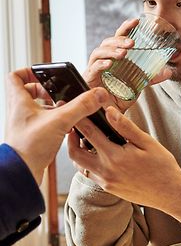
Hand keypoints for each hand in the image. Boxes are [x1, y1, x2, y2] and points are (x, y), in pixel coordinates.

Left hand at [4, 68, 109, 184]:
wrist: (21, 174)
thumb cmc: (29, 147)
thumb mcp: (60, 121)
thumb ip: (81, 106)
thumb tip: (98, 94)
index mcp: (20, 101)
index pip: (16, 76)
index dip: (30, 71)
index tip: (46, 74)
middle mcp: (20, 112)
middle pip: (29, 92)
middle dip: (47, 91)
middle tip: (60, 94)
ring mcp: (25, 125)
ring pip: (38, 108)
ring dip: (53, 107)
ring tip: (67, 111)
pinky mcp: (32, 137)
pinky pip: (43, 123)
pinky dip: (55, 122)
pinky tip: (67, 128)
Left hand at [68, 106, 180, 208]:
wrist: (170, 193)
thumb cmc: (162, 167)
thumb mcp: (147, 142)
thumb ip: (125, 127)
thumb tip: (109, 112)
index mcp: (115, 157)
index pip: (89, 133)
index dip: (80, 119)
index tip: (76, 110)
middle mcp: (106, 171)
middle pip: (75, 153)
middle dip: (71, 137)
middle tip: (73, 125)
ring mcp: (105, 182)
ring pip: (80, 165)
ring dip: (77, 151)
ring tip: (82, 138)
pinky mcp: (108, 188)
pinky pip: (89, 174)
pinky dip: (86, 162)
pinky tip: (95, 154)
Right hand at [83, 18, 171, 112]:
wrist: (111, 115)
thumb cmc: (120, 97)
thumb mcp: (138, 85)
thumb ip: (151, 78)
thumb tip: (168, 71)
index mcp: (114, 58)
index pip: (118, 38)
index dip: (126, 28)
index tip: (136, 21)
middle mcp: (102, 60)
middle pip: (107, 42)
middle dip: (119, 39)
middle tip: (132, 43)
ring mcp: (94, 69)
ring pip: (98, 52)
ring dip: (111, 50)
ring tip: (124, 53)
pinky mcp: (88, 79)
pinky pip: (93, 68)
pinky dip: (101, 64)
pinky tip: (110, 64)